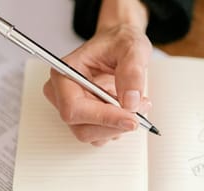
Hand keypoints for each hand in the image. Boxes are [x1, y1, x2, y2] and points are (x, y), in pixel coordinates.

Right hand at [43, 0, 151, 145]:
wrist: (120, 45)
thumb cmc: (119, 42)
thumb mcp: (132, 48)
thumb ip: (132, 71)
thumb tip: (130, 101)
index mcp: (64, 73)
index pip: (73, 108)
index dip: (102, 118)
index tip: (131, 118)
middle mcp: (62, 94)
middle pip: (82, 128)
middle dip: (115, 124)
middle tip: (141, 108)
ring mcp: (73, 109)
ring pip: (93, 136)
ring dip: (120, 126)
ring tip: (139, 103)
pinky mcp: (86, 119)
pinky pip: (102, 135)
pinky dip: (119, 127)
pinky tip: (130, 108)